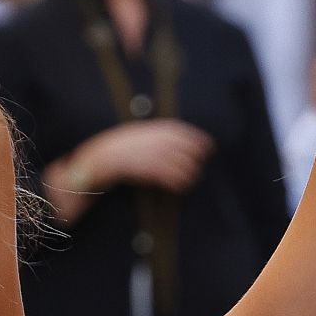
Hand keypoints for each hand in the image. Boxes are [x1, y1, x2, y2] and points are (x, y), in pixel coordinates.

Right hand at [81, 121, 213, 194]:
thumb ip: (162, 133)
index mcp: (160, 129)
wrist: (107, 155)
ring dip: (191, 174)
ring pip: (184, 167)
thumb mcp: (144, 130)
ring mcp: (158, 156)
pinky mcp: (153, 171)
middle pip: (191, 151)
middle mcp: (162, 141)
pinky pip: (173, 179)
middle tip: (198, 165)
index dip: (201, 142)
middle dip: (197, 159)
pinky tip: (180, 186)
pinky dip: (179, 183)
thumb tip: (181, 139)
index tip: (208, 148)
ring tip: (191, 178)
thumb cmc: (125, 143)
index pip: (189, 134)